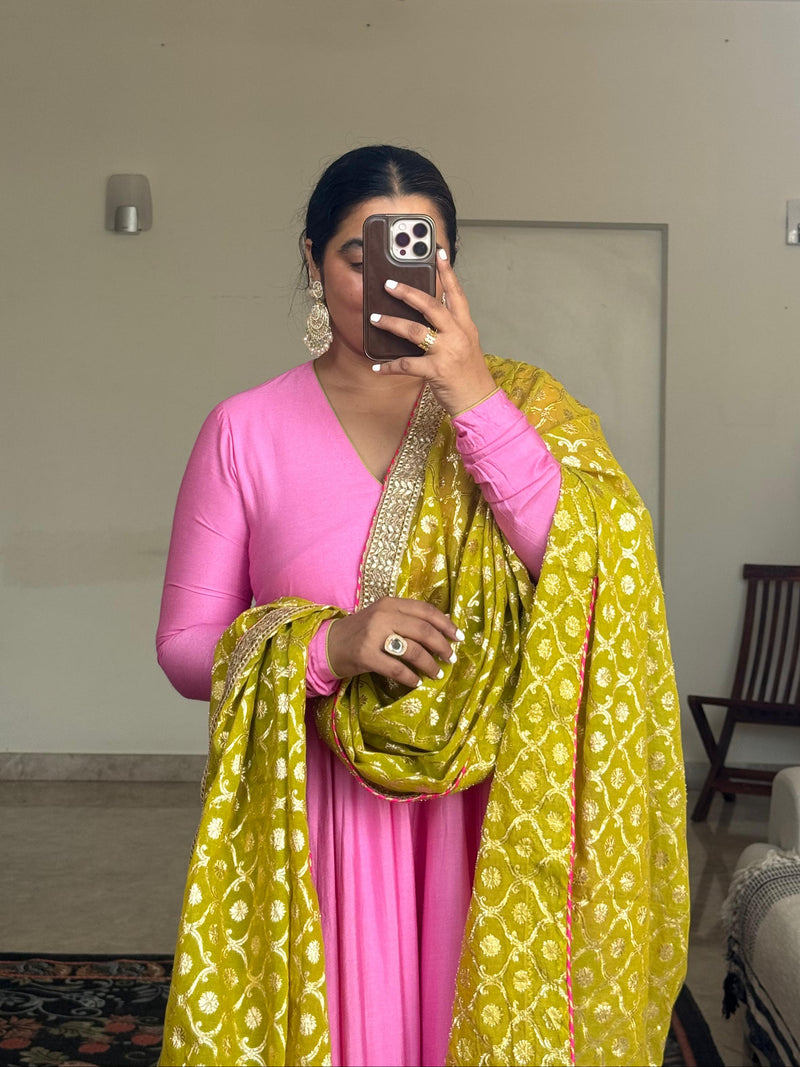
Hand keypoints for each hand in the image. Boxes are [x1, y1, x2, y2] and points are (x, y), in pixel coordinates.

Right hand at [326, 596, 463, 687]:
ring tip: (436, 673)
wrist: (328, 644)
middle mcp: (383, 615)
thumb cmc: (360, 632)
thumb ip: (409, 618)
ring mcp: (373, 635)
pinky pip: (396, 668)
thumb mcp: (384, 618)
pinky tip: (416, 682)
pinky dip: (410, 677)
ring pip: (413, 649)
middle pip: (423, 630)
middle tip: (450, 658)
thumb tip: (444, 622)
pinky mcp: (365, 655)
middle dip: (442, 646)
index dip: (445, 624)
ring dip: (429, 664)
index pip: (425, 610)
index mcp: (390, 603)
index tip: (458, 637)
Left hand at [368, 249, 497, 415]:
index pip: (456, 294)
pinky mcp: (436, 370)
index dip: (447, 272)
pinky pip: (407, 364)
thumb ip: (451, 328)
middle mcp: (457, 335)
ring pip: (415, 331)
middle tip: (389, 284)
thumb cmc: (469, 375)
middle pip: (431, 306)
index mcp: (465, 326)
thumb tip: (428, 315)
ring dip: (392, 323)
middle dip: (408, 293)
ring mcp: (447, 352)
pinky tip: (377, 366)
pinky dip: (390, 366)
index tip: (438, 252)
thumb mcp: (466, 345)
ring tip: (375, 318)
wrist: (479, 401)